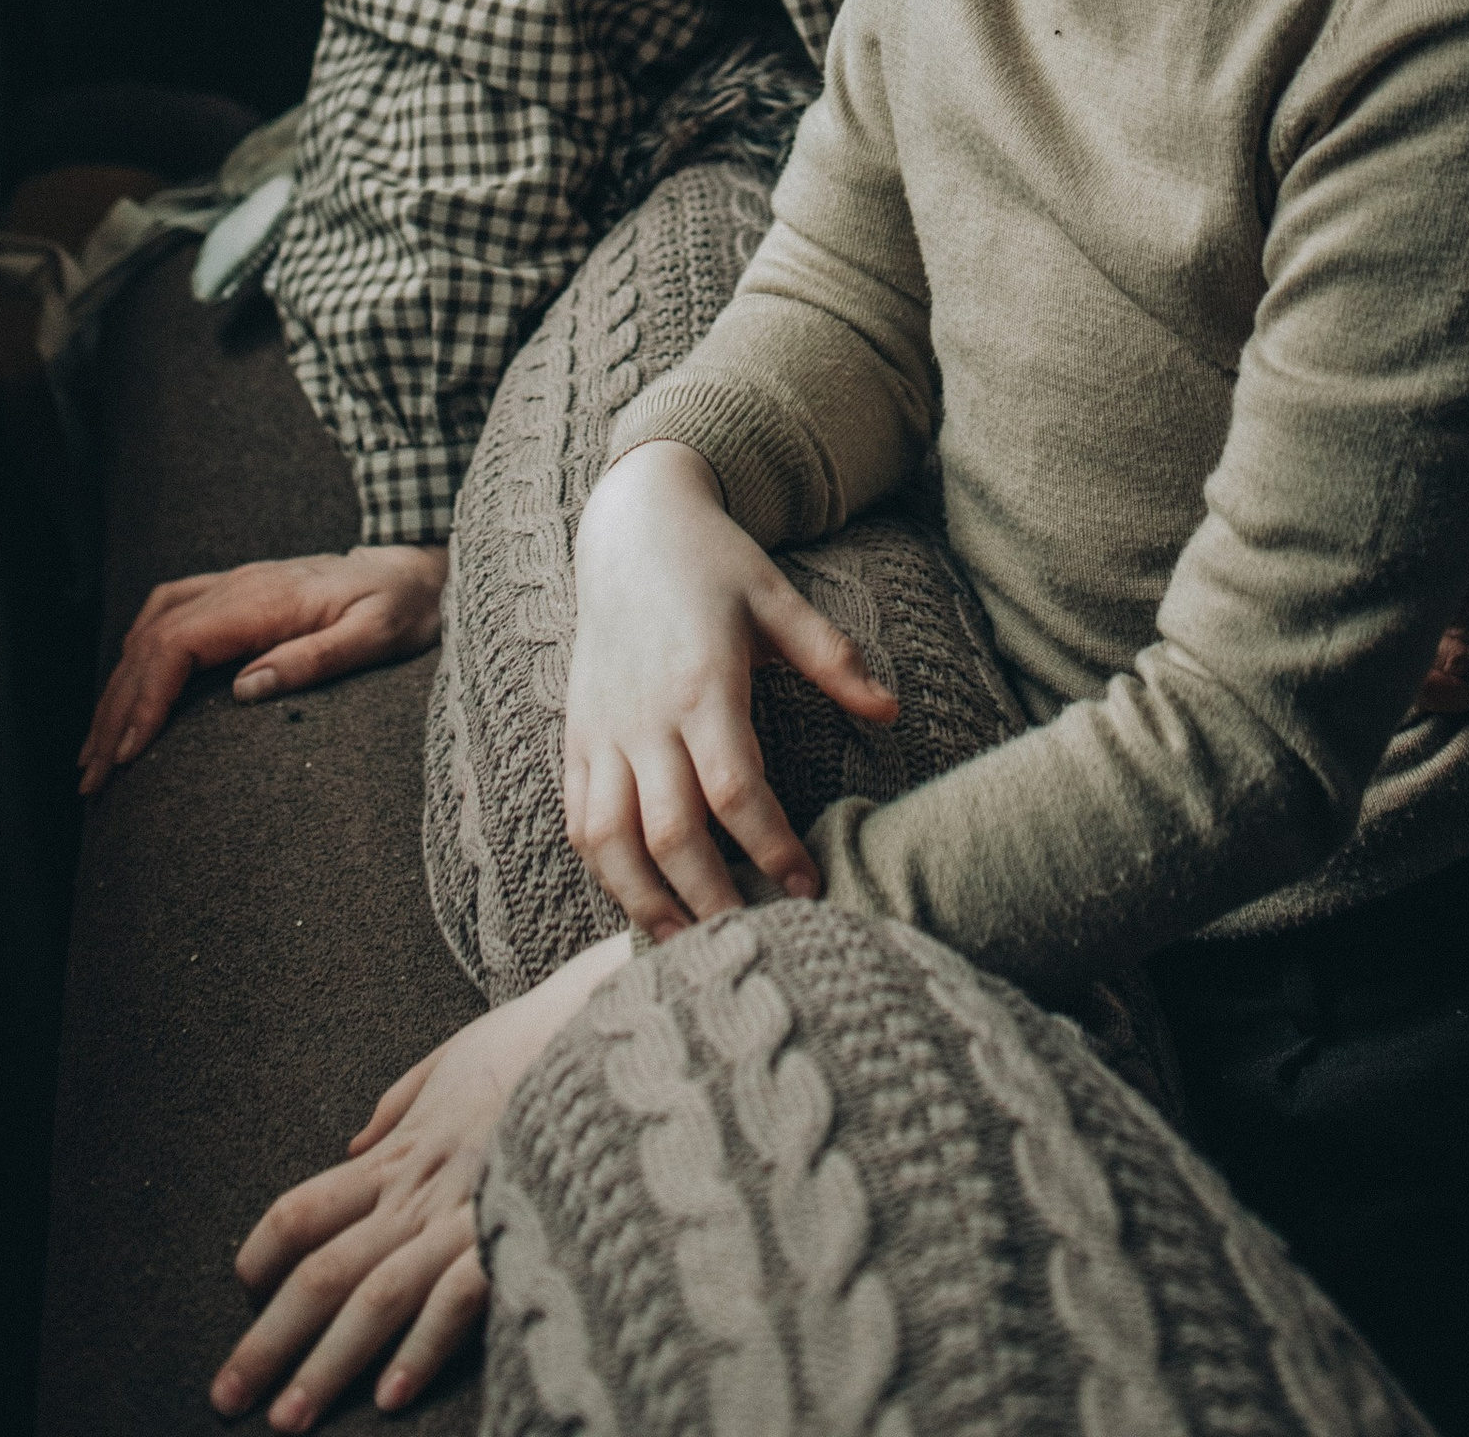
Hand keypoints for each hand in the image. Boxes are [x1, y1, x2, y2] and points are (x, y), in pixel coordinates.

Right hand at [79, 545, 447, 795]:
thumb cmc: (399, 608)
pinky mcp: (233, 595)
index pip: (178, 643)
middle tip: (92, 777)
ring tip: (94, 752)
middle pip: (150, 642)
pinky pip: (165, 617)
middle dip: (115, 710)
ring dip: (116, 689)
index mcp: (264, 598)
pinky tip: (123, 695)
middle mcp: (237, 586)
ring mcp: (231, 586)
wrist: (415, 572)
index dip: (145, 697)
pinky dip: (134, 659)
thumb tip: (245, 691)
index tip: (128, 753)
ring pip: (148, 630)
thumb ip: (313, 660)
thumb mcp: (374, 637)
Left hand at [211, 931, 631, 1424]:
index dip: (260, 1255)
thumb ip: (401, 1105)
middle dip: (269, 1342)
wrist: (610, 1023)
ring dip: (326, 1365)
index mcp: (403, 1151)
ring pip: (375, 1297)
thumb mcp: (452, 1058)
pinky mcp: (518, 1228)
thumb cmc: (536, 1043)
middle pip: (322, 1270)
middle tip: (229, 1396)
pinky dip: (420, 1348)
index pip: (303, 1208)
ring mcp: (467, 1212)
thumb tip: (355, 1148)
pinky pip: (458, 1298)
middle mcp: (421, 1188)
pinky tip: (390, 1394)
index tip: (243, 1294)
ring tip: (290, 1418)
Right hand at [566, 440, 896, 934]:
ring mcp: (601, 729)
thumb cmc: (714, 563)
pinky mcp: (576, 734)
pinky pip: (579, 817)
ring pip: (610, 839)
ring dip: (645, 900)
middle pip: (670, 832)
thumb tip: (892, 712)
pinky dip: (603, 868)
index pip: (734, 788)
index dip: (771, 845)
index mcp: (701, 683)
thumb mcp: (778, 598)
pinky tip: (638, 896)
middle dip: (711, 897)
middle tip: (753, 940)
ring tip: (686, 944)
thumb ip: (833, 657)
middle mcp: (644, 715)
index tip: (807, 885)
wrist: (629, 526)